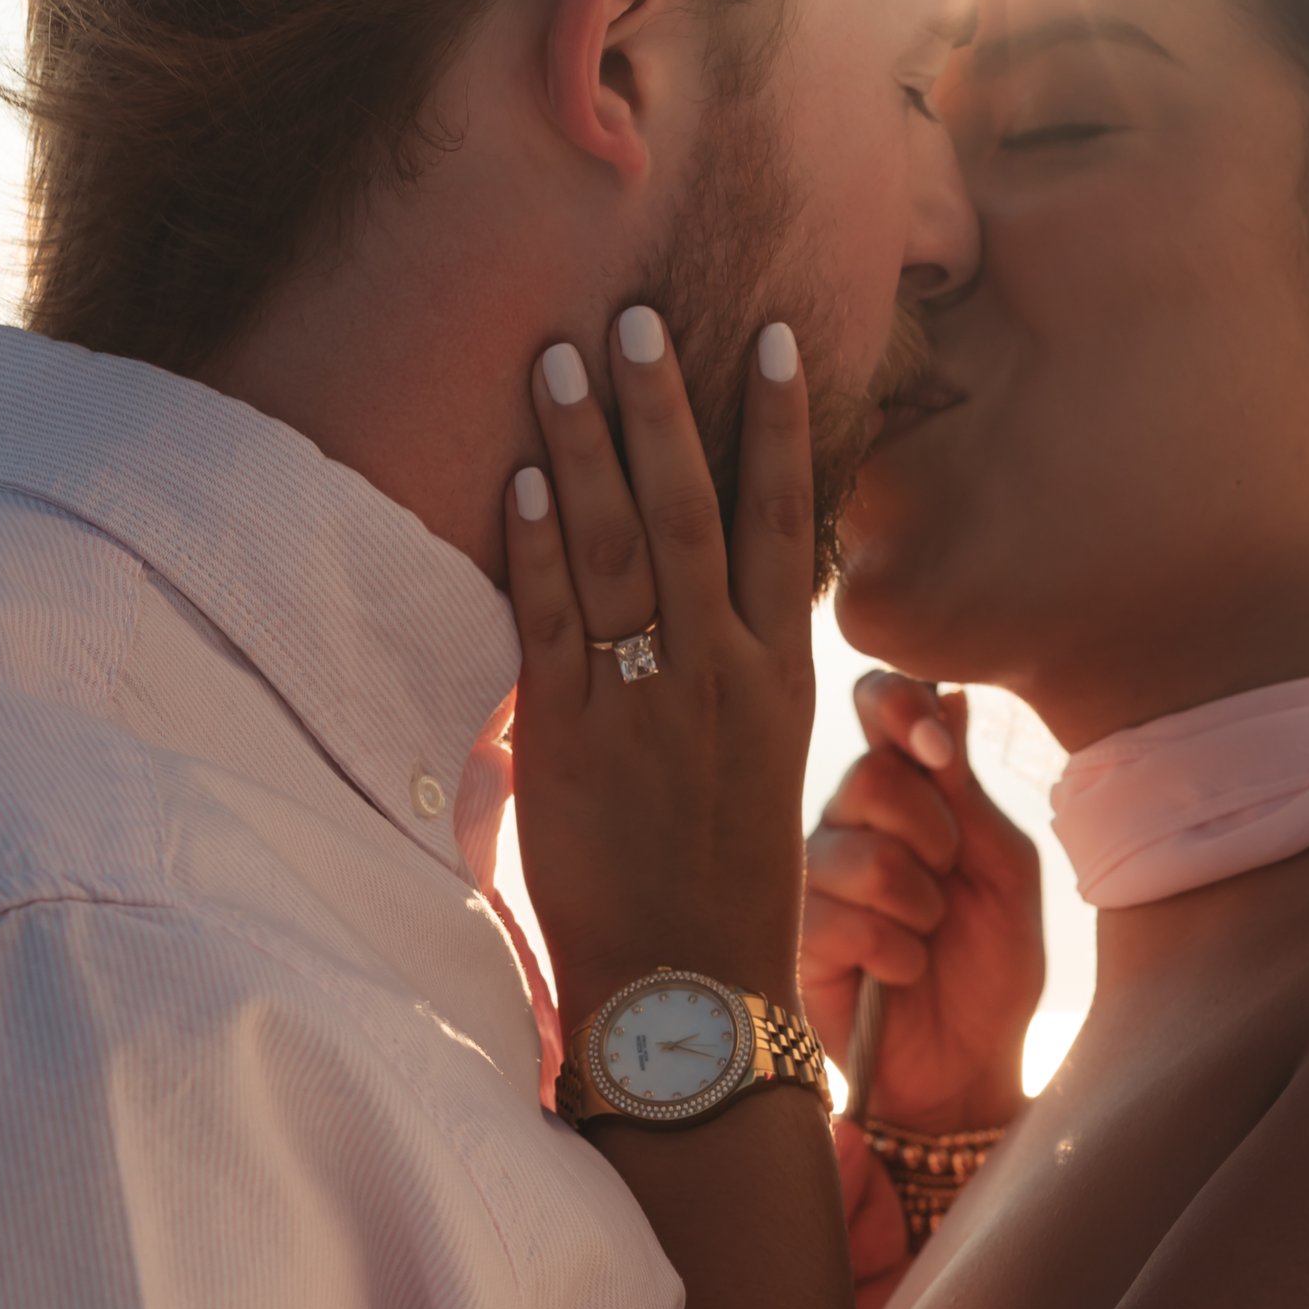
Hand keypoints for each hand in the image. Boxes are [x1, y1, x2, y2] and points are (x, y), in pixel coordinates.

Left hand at [506, 309, 815, 1025]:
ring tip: (562, 358)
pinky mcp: (572, 738)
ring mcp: (649, 703)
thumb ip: (730, 676)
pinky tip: (524, 478)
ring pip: (622, 547)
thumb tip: (696, 606)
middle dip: (666, 407)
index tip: (772, 340)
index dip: (779, 426)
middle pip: (695, 510)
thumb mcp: (757, 767)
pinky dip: (539, 545)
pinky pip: (552, 621)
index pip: (783, 523)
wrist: (691, 993)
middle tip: (637, 316)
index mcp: (781, 677)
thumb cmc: (722, 888)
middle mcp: (725, 675)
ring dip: (590, 446)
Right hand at [804, 675, 1045, 1130]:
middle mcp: (848, 825)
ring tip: (928, 938)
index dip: (897, 707)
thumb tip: (951, 697)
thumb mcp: (1004, 874)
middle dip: (932, 834)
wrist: (970, 1068)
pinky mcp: (795, 939)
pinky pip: (843, 920)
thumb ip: (969, 795)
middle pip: (868, 777)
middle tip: (950, 880)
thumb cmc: (992, 968)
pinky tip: (900, 974)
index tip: (937, 747)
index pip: (874, 706)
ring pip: (860, 854)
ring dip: (919, 905)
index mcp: (903, 793)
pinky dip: (895, 953)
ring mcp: (814, 881)